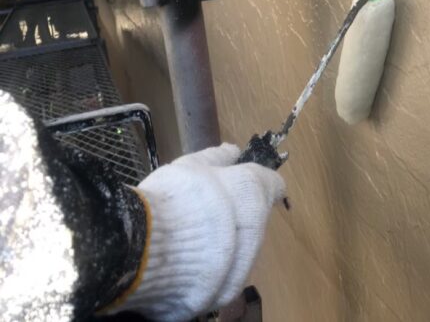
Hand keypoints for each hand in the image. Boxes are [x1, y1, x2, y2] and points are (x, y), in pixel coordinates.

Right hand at [110, 144, 285, 320]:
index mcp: (253, 191)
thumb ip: (217, 158)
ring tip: (192, 237)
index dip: (261, 183)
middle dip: (239, 215)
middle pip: (256, 218)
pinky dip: (213, 267)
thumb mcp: (191, 166)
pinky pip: (225, 274)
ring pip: (242, 248)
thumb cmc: (173, 197)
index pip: (272, 185)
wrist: (147, 248)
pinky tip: (189, 260)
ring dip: (226, 242)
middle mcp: (257, 227)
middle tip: (208, 211)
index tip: (244, 185)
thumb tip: (234, 149)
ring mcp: (244, 263)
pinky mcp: (226, 289)